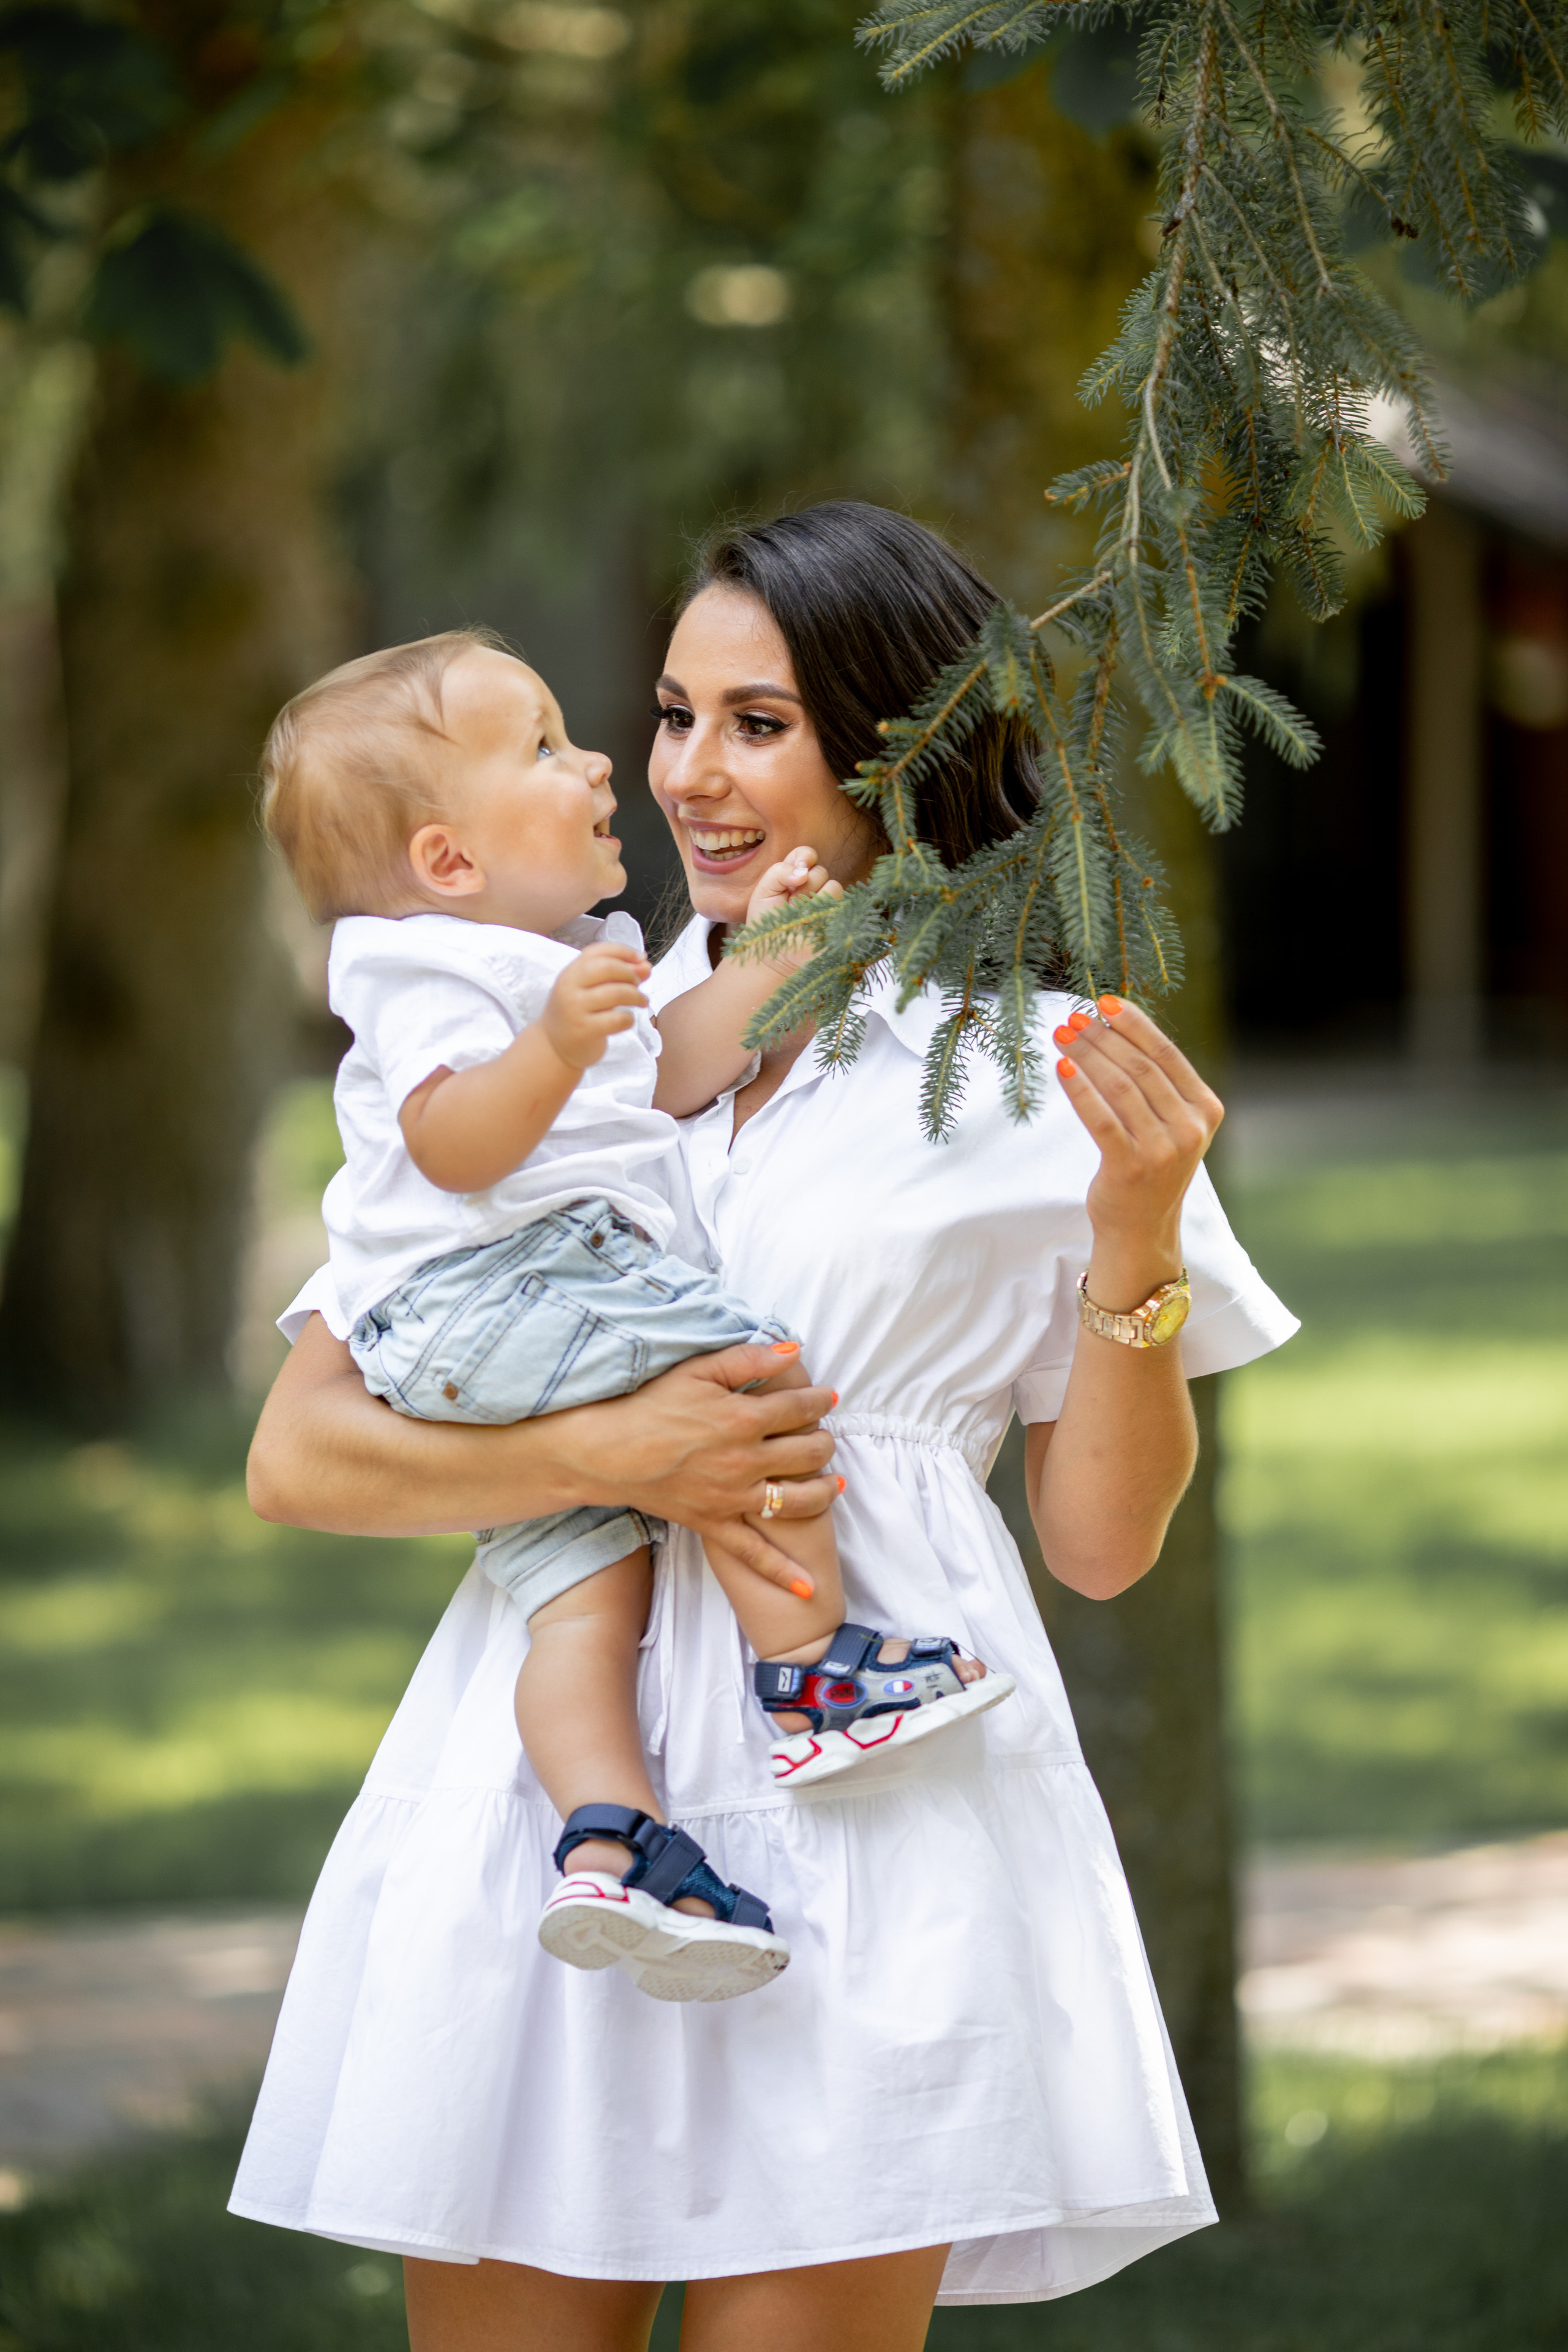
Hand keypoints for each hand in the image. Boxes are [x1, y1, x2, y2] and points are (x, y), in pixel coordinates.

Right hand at [541, 942, 650, 1070]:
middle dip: (630, 973)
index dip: (623, 951)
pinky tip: (627, 1020)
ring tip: (642, 1001)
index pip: (597, 951)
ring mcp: (575, 1009)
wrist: (553, 1047)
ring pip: (615, 993)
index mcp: (570, 973)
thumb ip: (617, 976)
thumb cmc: (577, 1014)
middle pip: (607, 968)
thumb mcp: (592, 991)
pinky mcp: (584, 1031)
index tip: (641, 958)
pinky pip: (616, 1019)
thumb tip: (646, 966)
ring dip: (636, 996)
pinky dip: (629, 1019)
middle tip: (638, 984)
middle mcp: (569, 988)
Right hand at [562, 1343, 839, 1594]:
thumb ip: (747, 1358)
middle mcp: (744, 1461)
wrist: (606, 1451)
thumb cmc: (649, 1404)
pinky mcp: (714, 1524)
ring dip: (823, 1492)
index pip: (800, 1409)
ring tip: (834, 1484)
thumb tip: (793, 1350)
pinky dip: (783, 1571)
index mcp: (742, 1418)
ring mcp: (731, 1498)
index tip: (827, 1397)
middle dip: (825, 1442)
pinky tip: (808, 1586)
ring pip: (796, 1501)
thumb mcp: (697, 1369)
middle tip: (825, 1436)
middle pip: (808, 1454)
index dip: (819, 1401)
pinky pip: (754, 1553)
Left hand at [744, 846, 842, 962]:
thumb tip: (803, 871)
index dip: (805, 857)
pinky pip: (841, 908)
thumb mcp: (763, 891)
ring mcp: (828, 904)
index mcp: (797, 876)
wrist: (771, 952)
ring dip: (813, 903)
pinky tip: (811, 926)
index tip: (797, 871)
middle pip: (821, 871)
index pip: (808, 854)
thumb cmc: (767, 922)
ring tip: (799, 918)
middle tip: (790, 905)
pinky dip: (823, 915)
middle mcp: (815, 887)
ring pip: (834, 887)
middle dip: (803, 888)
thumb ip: (779, 871)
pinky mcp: (837, 920)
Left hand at [1053, 995, 1222, 1302]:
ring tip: (1061, 1036)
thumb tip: (1115, 1024)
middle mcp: (1190, 1128)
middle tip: (1072, 1018)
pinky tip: (1061, 1068)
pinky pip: (1100, 1118)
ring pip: (1118, 1087)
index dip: (1133, 1023)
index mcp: (1205, 1109)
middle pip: (1140, 1067)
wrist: (1142, 1228)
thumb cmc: (1150, 1166)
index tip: (1104, 1001)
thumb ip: (1157, 1082)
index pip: (1166, 1054)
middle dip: (1102, 1037)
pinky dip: (1079, 1090)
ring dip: (1086, 1056)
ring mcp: (1163, 1150)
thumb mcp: (1169, 1123)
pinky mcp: (1131, 1167)